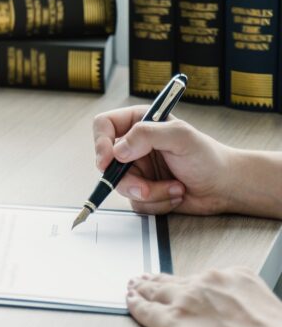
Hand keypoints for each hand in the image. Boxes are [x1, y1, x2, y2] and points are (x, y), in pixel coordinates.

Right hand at [92, 106, 234, 214]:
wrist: (225, 186)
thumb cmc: (208, 157)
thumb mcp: (180, 137)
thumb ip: (147, 135)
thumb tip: (117, 151)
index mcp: (139, 123)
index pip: (104, 126)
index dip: (100, 142)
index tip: (108, 161)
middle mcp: (134, 146)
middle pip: (107, 163)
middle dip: (128, 180)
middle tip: (144, 188)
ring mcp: (138, 169)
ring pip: (121, 186)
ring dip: (150, 193)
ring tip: (175, 188)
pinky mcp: (144, 190)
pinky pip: (136, 202)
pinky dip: (157, 203)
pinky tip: (175, 194)